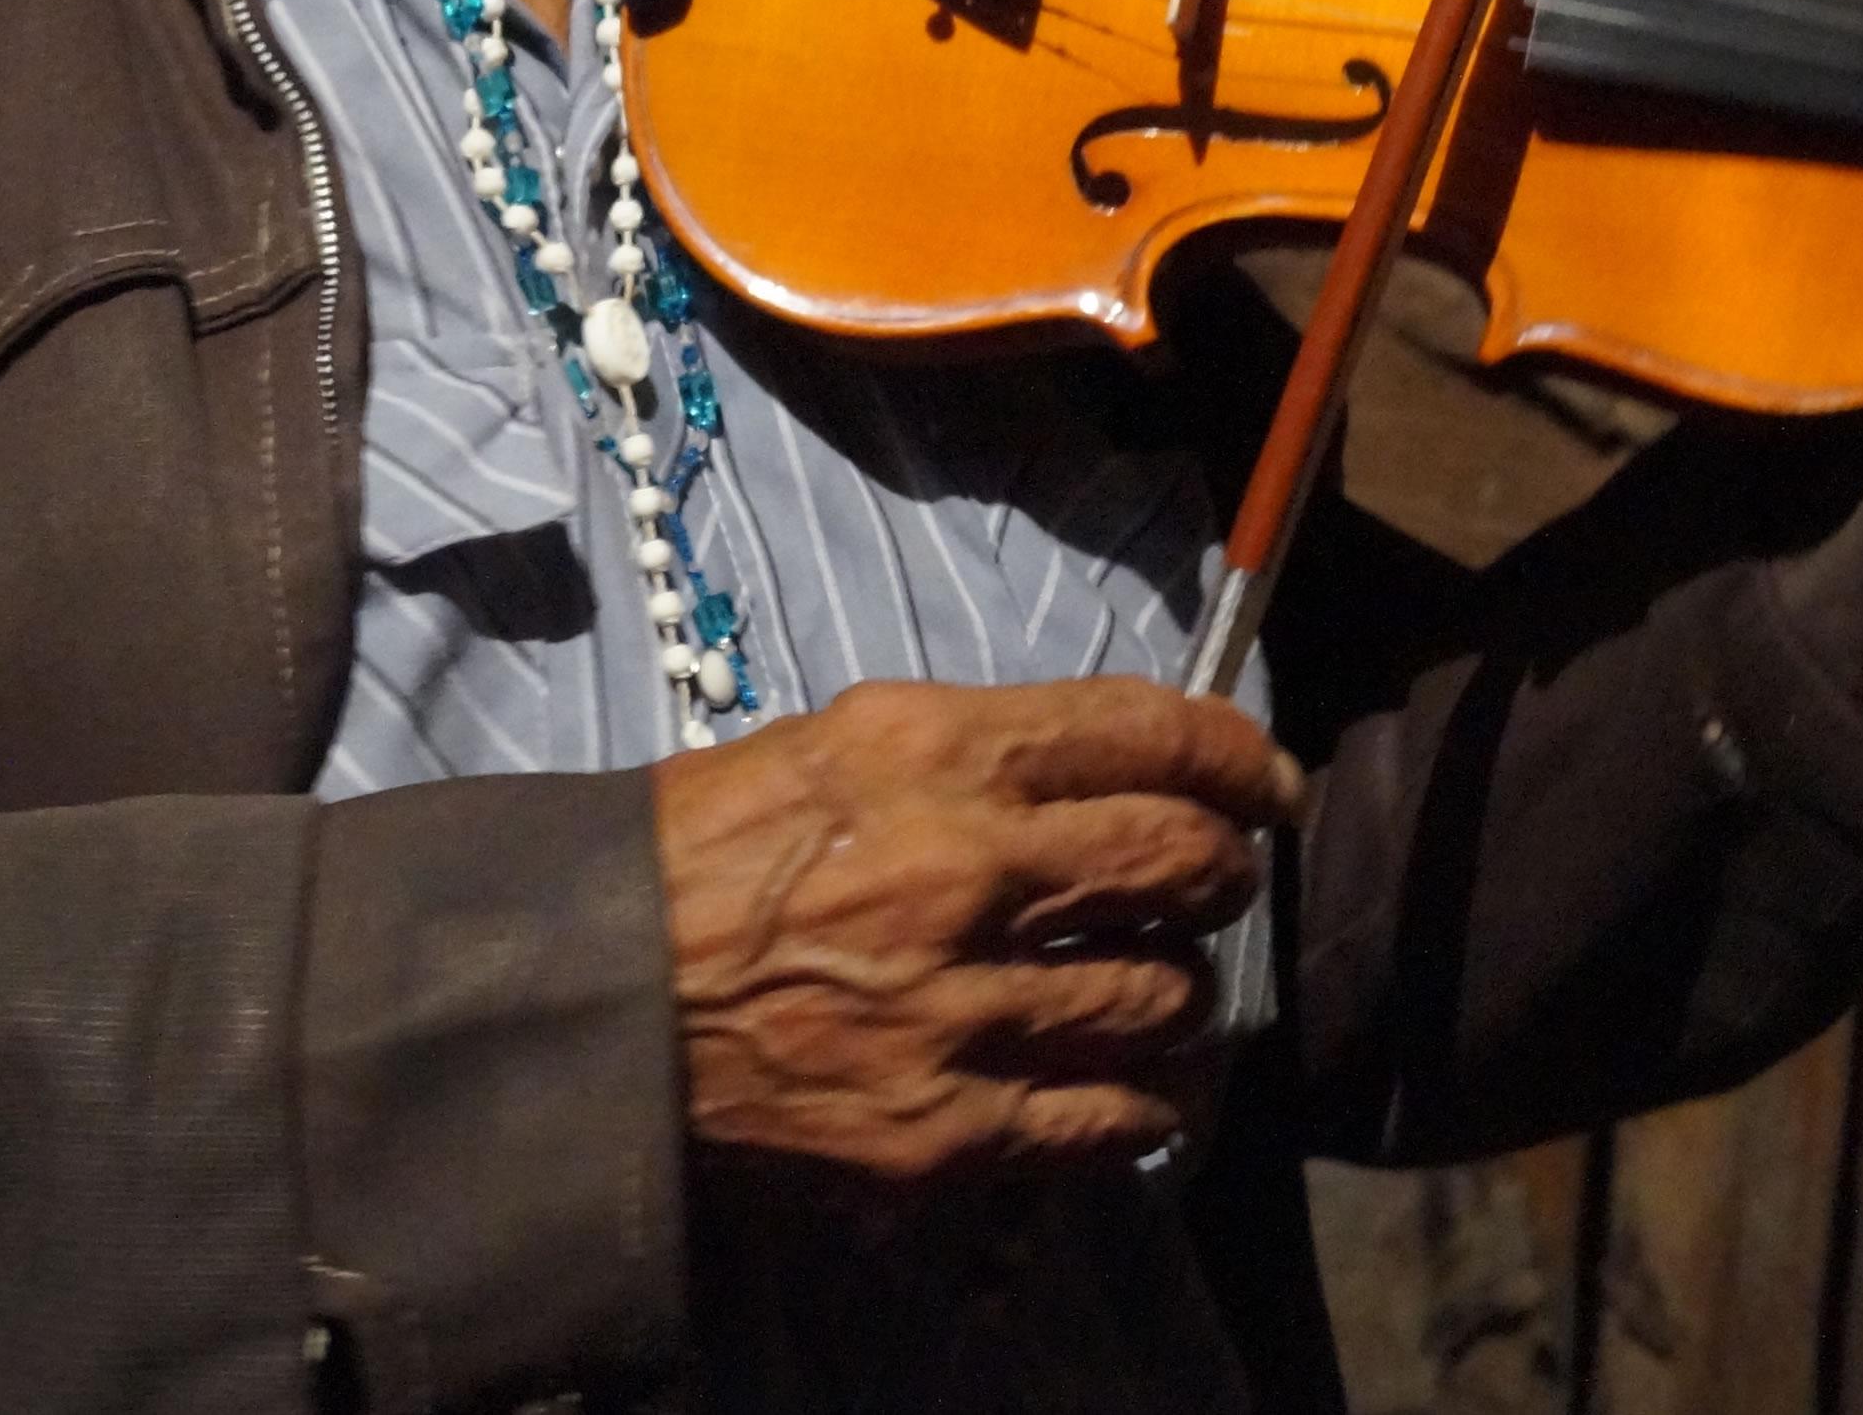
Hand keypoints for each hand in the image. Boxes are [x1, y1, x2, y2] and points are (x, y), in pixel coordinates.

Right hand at [652, 674, 1298, 1185]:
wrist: (597, 998)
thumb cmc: (707, 853)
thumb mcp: (838, 744)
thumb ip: (980, 752)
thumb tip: (1112, 764)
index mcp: (935, 755)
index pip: (1145, 735)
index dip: (1235, 755)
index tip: (1265, 780)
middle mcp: (966, 872)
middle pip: (1180, 860)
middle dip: (1224, 867)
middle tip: (1220, 877)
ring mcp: (961, 1010)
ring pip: (1162, 996)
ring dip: (1183, 988)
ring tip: (1159, 985)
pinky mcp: (944, 1127)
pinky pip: (1108, 1118)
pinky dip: (1147, 1102)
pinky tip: (1139, 1088)